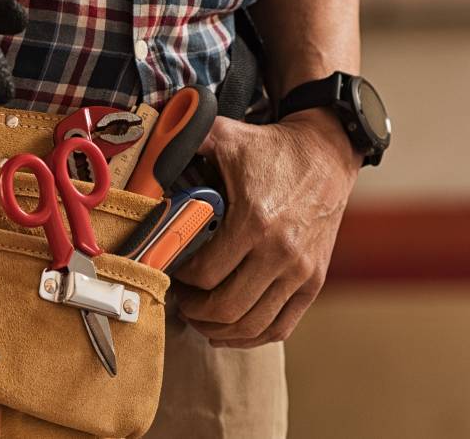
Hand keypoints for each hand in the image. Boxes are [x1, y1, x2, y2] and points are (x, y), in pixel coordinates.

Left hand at [173, 109, 361, 347]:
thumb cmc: (270, 148)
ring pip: (252, 325)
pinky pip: (280, 327)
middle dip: (194, 311)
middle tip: (179, 300)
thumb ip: (183, 141)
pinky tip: (229, 329)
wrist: (327, 153)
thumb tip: (146, 151)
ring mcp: (301, 272)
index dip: (179, 279)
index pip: (205, 274)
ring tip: (199, 317)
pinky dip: (251, 336)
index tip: (168, 270)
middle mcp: (281, 253)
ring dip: (218, 329)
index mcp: (255, 222)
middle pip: (226, 308)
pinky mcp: (313, 281)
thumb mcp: (225, 136)